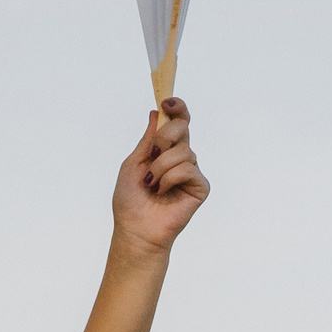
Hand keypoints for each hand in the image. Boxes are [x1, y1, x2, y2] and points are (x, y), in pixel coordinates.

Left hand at [112, 97, 209, 254]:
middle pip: (182, 128)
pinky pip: (187, 169)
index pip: (178, 123)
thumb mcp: (133, 163)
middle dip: (164, 137)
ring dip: (159, 167)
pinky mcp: (200, 186)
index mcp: (166, 150)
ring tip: (151, 184)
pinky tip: (162, 192)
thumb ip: (147, 139)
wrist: (135, 229)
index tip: (167, 102)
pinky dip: (169, 179)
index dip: (177, 109)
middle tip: (152, 154)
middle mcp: (182, 158)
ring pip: (182, 151)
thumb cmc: (131, 200)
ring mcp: (192, 172)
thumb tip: (155, 113)